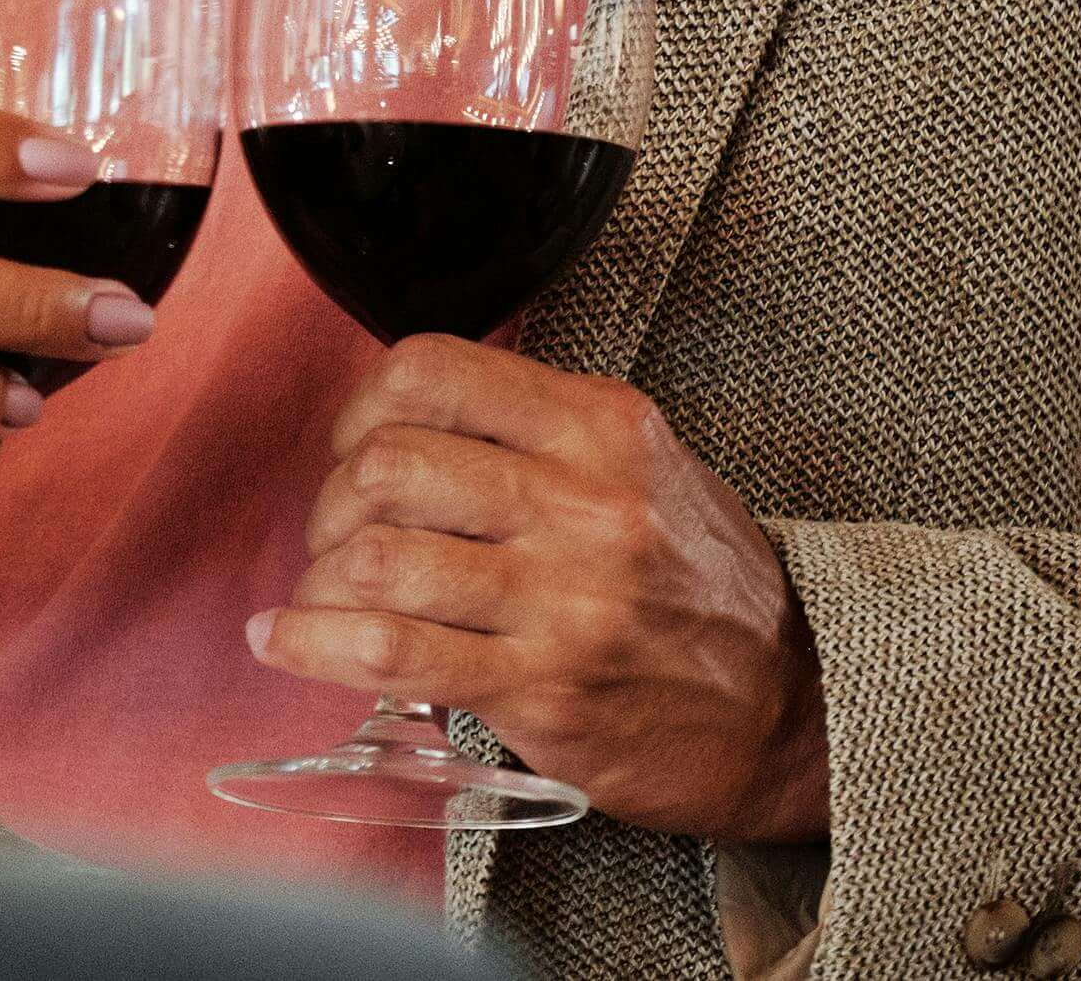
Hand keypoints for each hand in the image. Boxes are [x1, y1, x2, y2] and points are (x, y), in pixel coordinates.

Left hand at [250, 336, 829, 844]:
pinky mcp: (543, 689)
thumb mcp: (642, 469)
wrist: (796, 709)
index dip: (360, 408)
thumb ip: (533, 434)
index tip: (352, 446)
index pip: (432, 370)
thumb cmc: (703, 589)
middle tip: (337, 537)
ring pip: (377, 558)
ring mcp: (564, 600)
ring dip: (319, 580)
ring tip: (322, 598)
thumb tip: (392, 428)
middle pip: (387, 465)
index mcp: (600, 428)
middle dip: (330, 503)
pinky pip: (388, 652)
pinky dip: (309, 642)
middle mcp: (583, 503)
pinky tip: (285, 641)